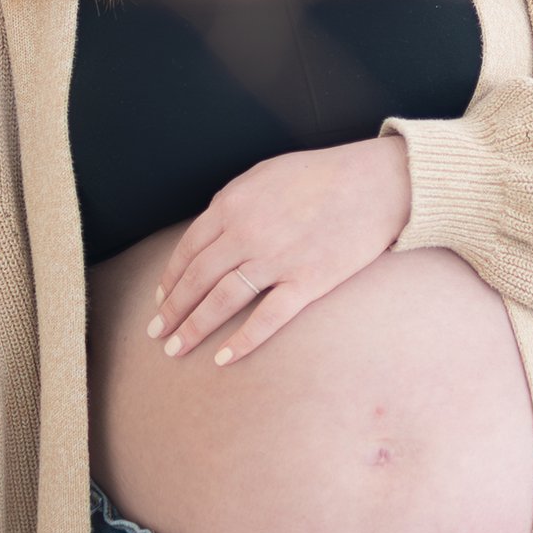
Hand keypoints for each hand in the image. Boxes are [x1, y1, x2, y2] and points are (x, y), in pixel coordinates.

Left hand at [146, 133, 412, 367]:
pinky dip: (242, 342)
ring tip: (177, 349)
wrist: (375, 182)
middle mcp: (246, 234)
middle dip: (172, 311)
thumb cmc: (321, 174)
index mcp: (232, 205)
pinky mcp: (307, 282)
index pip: (187, 250)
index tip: (160, 300)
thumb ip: (232, 203)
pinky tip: (224, 358)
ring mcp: (276, 260)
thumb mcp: (265, 175)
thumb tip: (209, 232)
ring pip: (221, 302)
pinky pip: (266, 319)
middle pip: (197, 280)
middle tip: (157, 334)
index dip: (170, 280)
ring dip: (194, 329)